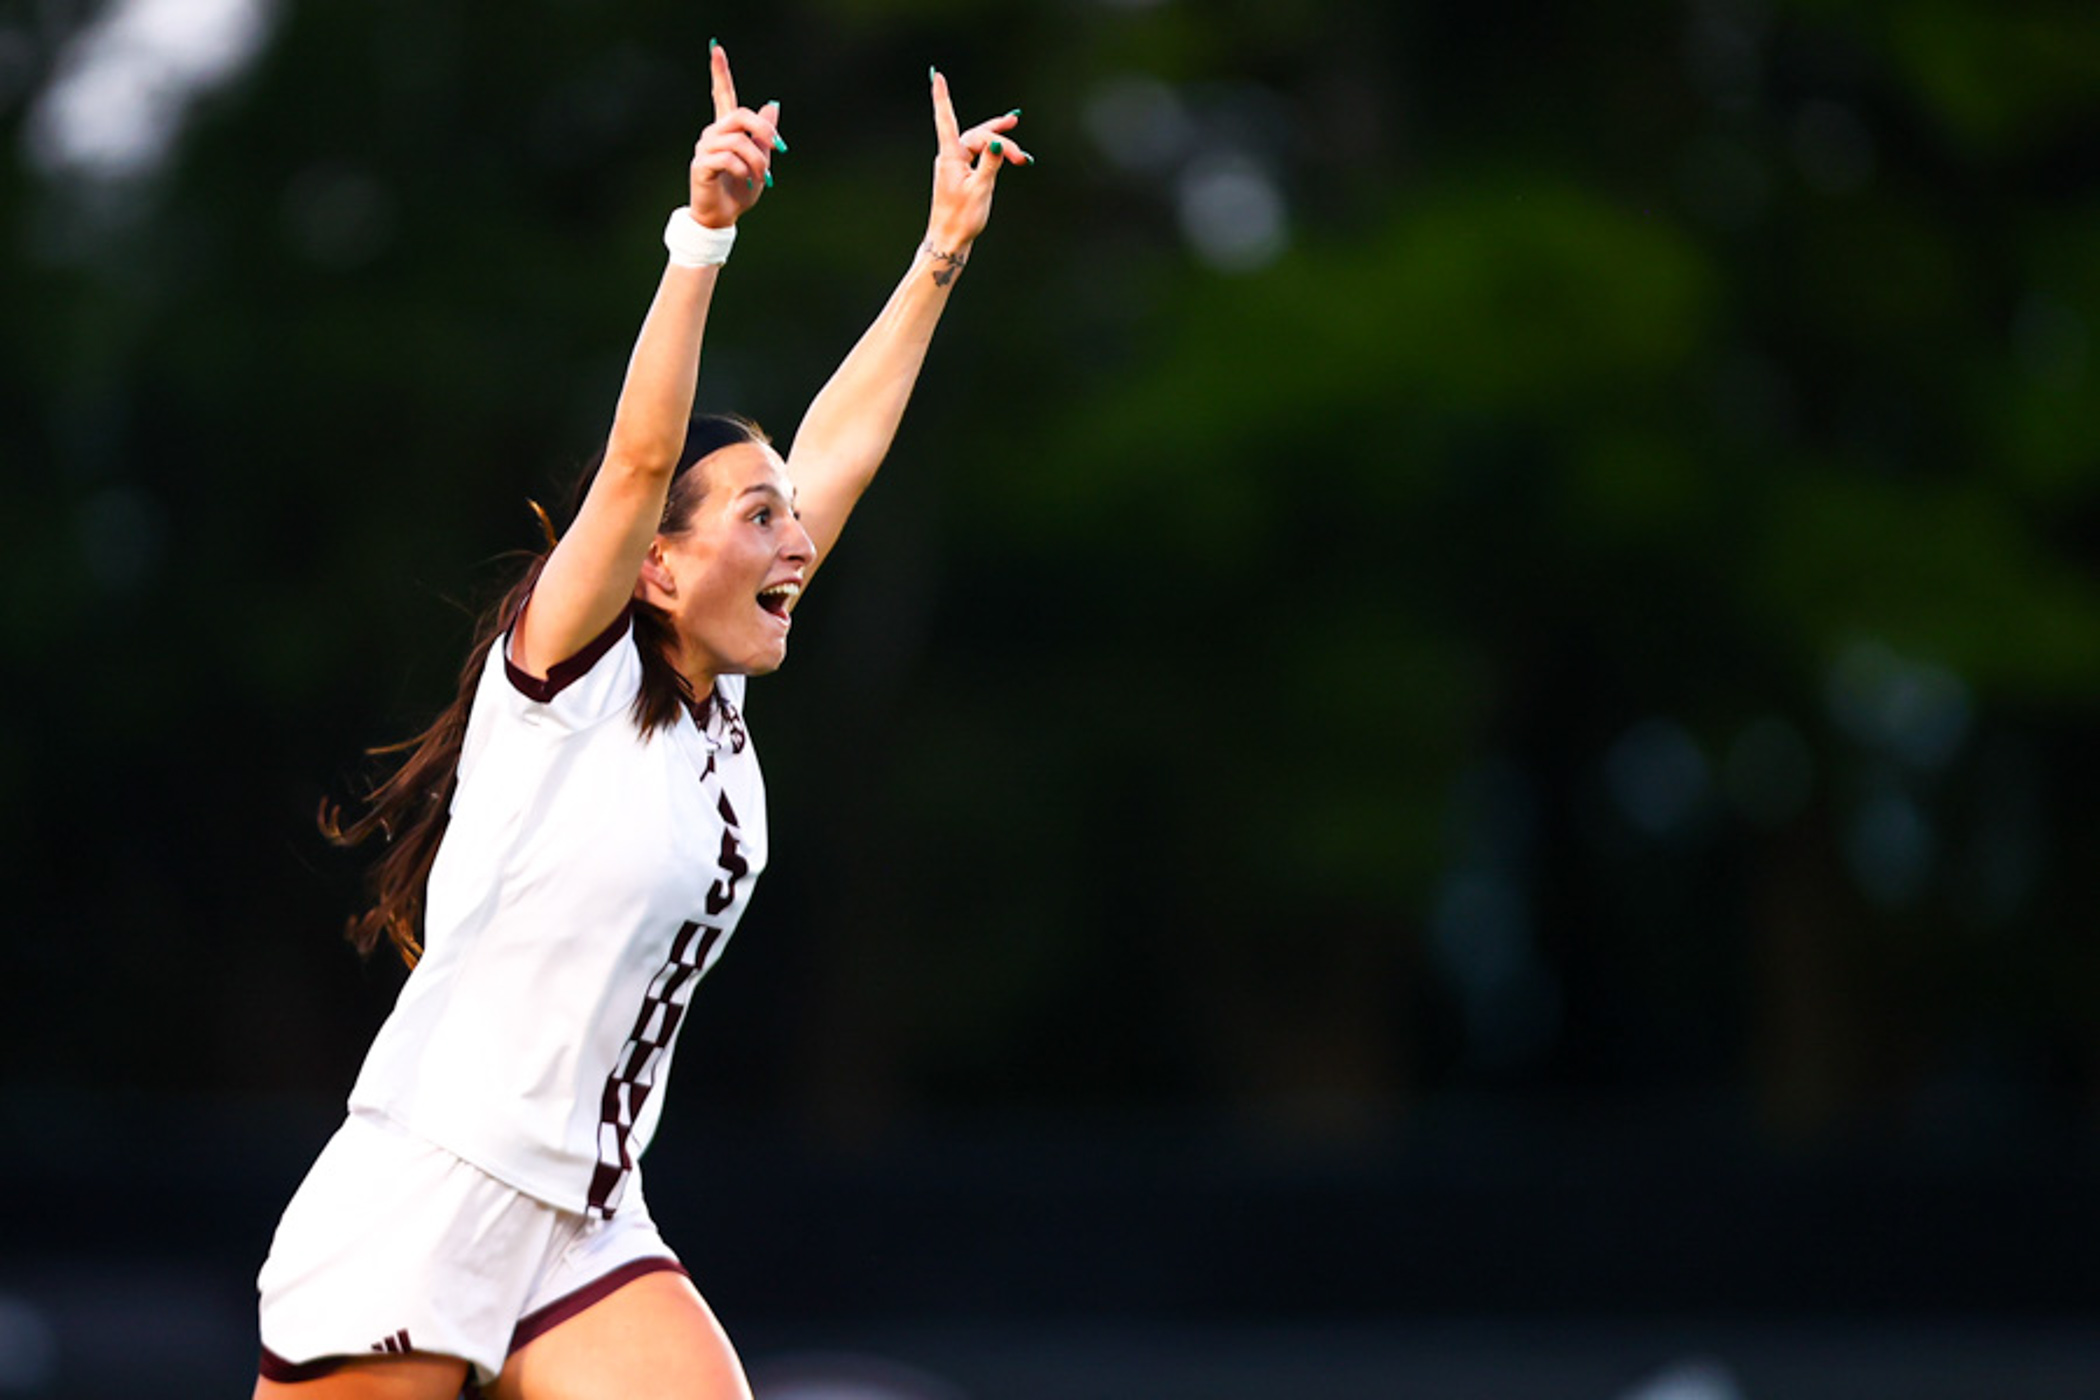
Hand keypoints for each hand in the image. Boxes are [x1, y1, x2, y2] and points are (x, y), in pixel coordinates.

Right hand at [688, 42, 784, 230]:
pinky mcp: (701, 165)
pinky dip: (744, 172)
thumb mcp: (761, 161)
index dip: (719, 71)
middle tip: (780, 148)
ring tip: (762, 178)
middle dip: (764, 131)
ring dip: (757, 161)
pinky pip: (728, 160)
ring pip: (738, 142)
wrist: (722, 217)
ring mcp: (705, 148)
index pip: (722, 94)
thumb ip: (764, 135)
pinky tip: (746, 182)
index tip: (716, 47)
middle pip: (740, 115)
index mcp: (726, 130)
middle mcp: (713, 134)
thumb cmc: (740, 190)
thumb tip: (772, 104)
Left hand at [925, 68, 1028, 254]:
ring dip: (1000, 145)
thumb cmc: (961, 218)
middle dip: (999, 134)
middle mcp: (950, 158)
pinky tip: (1007, 156)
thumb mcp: (981, 189)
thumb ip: (990, 163)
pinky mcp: (961, 176)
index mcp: (950, 157)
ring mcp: (955, 167)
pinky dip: (994, 156)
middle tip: (1019, 138)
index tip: (936, 76)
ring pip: (980, 145)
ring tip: (1020, 152)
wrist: (949, 241)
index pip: (946, 120)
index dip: (942, 97)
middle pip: (975, 133)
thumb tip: (997, 143)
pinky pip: (979, 157)